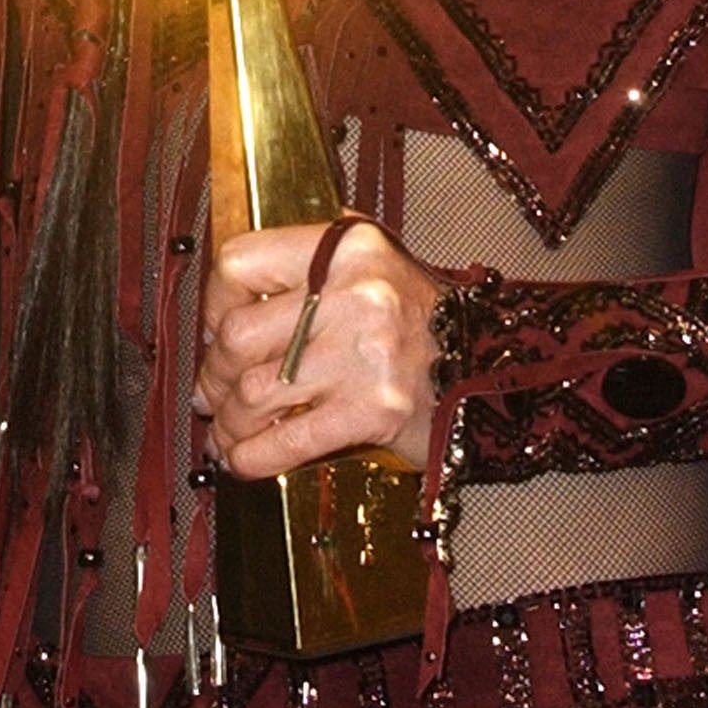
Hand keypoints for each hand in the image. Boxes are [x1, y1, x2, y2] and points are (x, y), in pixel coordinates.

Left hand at [197, 218, 443, 477]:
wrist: (494, 369)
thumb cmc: (421, 319)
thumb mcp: (371, 263)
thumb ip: (307, 262)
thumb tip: (226, 302)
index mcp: (348, 248)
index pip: (240, 264)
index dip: (214, 303)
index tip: (216, 330)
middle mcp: (356, 294)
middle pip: (237, 337)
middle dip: (215, 374)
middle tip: (212, 393)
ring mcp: (366, 355)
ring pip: (254, 394)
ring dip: (229, 421)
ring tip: (227, 429)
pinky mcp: (373, 412)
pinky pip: (287, 441)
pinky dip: (252, 457)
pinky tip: (242, 459)